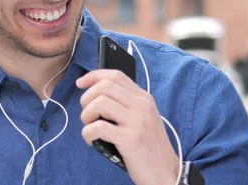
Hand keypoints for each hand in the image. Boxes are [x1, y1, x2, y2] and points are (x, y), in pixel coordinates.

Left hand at [76, 70, 178, 184]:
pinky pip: (98, 127)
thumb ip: (126, 104)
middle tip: (87, 114)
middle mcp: (142, 106)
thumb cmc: (149, 146)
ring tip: (90, 127)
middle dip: (86, 98)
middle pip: (104, 86)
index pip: (116, 75)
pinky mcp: (130, 139)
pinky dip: (88, 133)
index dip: (94, 76)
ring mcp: (137, 122)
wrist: (166, 172)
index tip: (80, 83)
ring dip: (86, 115)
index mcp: (144, 98)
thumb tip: (96, 94)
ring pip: (99, 103)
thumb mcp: (143, 118)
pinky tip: (91, 140)